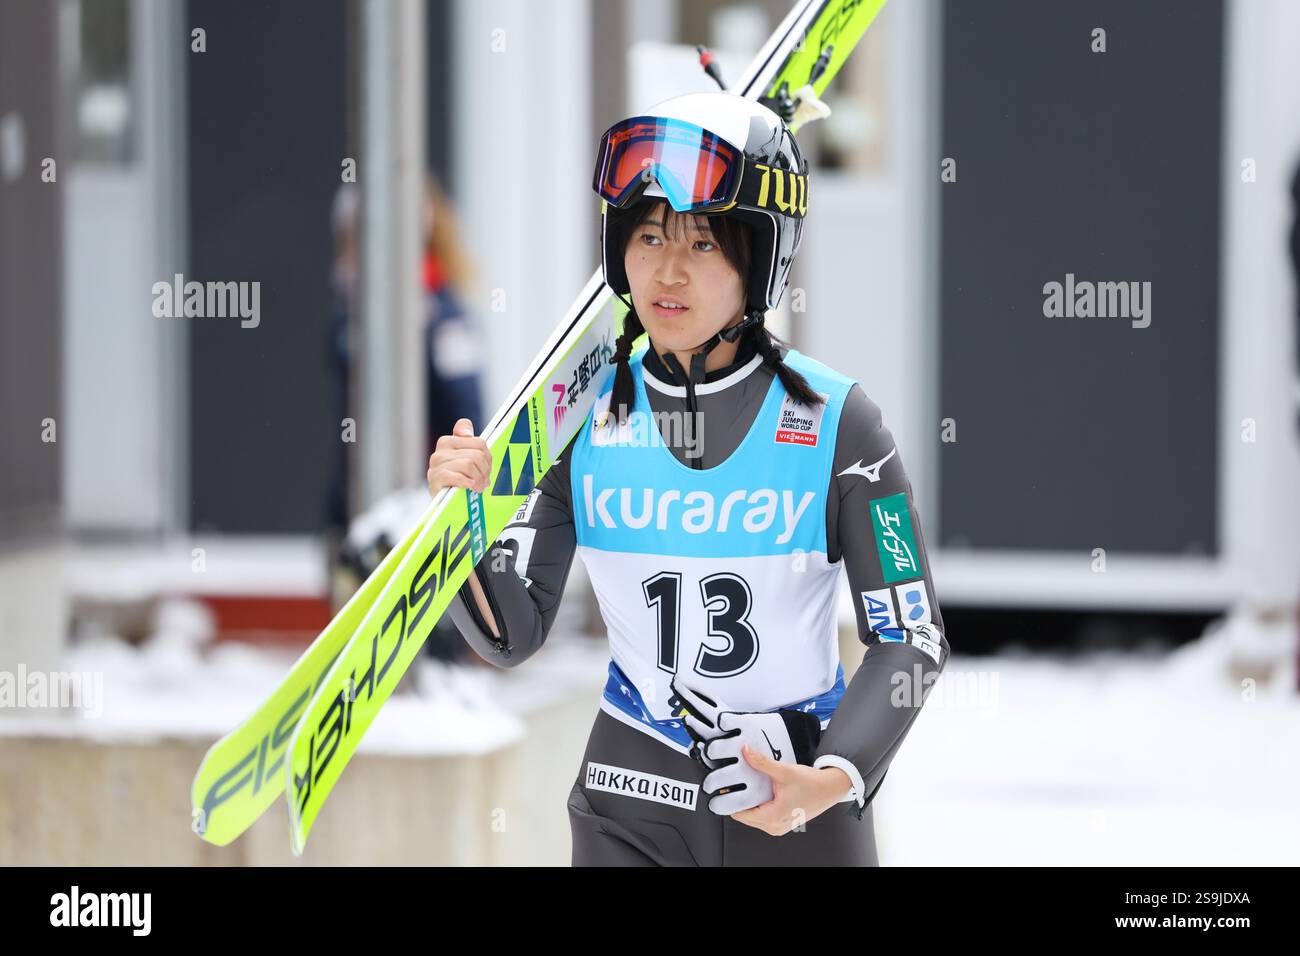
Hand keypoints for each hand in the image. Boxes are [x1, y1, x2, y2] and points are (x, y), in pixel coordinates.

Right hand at [426, 418, 491, 495]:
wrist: (442, 500)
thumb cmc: (456, 478)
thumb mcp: (465, 460)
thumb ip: (469, 443)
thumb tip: (467, 433)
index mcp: (449, 441)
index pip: (479, 443)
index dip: (488, 457)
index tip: (486, 466)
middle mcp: (441, 449)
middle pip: (477, 455)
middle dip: (485, 471)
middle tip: (485, 481)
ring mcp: (436, 463)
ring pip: (469, 464)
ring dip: (478, 479)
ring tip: (479, 487)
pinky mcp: (435, 478)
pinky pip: (458, 476)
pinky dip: (467, 482)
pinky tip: (470, 487)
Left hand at [729, 746, 854, 834]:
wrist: (830, 789)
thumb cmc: (813, 784)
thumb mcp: (784, 771)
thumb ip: (762, 762)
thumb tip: (745, 752)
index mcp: (773, 817)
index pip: (740, 813)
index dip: (731, 799)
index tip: (725, 786)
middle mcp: (774, 826)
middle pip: (745, 816)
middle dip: (740, 799)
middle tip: (736, 782)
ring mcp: (778, 827)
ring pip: (753, 817)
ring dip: (750, 802)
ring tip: (750, 785)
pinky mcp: (781, 823)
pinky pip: (762, 817)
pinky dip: (759, 805)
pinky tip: (761, 791)